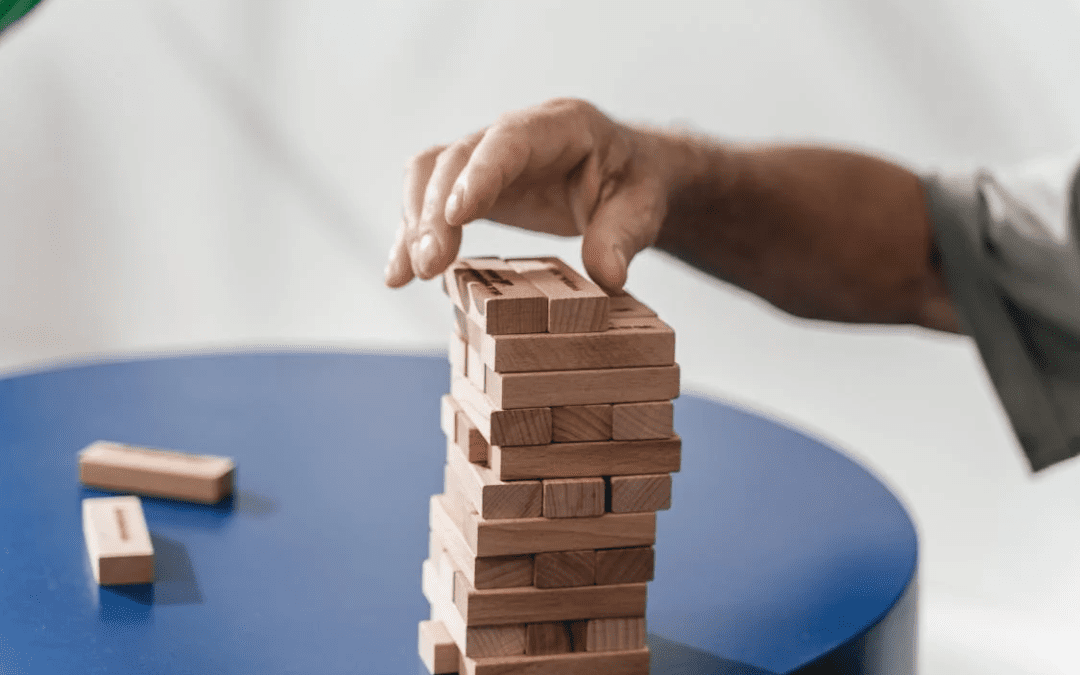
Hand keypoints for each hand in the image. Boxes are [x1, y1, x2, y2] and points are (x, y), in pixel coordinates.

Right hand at [384, 98, 674, 291]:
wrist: (629, 178)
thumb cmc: (637, 187)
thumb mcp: (642, 210)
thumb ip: (623, 237)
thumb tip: (607, 277)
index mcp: (561, 126)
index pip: (510, 140)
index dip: (480, 173)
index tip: (458, 215)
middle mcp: (515, 135)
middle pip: (457, 158)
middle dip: (436, 211)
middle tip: (429, 265)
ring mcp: (488, 159)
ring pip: (431, 174)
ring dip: (414, 222)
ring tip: (408, 273)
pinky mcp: (474, 186)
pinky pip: (431, 201)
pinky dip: (413, 236)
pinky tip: (398, 273)